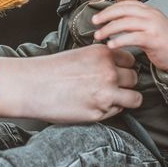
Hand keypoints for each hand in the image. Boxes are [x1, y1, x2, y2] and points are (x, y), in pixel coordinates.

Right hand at [0, 45, 141, 122]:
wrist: (32, 87)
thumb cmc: (52, 70)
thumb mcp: (81, 55)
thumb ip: (101, 60)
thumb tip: (118, 68)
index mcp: (103, 54)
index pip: (131, 60)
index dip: (124, 67)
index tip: (115, 71)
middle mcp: (108, 72)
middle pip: (134, 78)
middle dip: (126, 83)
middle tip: (111, 87)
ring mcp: (106, 93)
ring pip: (134, 97)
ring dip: (126, 98)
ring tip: (109, 98)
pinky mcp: (100, 113)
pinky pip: (118, 112)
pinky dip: (111, 110)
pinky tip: (95, 106)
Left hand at [92, 1, 167, 75]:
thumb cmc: (165, 43)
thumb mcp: (151, 25)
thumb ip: (136, 21)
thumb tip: (115, 20)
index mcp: (149, 10)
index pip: (126, 4)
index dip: (110, 8)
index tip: (98, 15)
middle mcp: (151, 15)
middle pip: (123, 11)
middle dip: (106, 16)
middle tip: (95, 22)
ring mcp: (153, 26)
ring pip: (125, 23)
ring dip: (109, 29)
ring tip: (99, 35)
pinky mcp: (154, 39)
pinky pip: (133, 37)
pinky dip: (120, 40)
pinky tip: (111, 45)